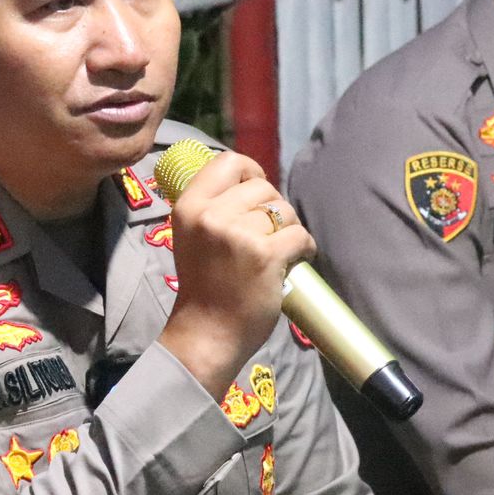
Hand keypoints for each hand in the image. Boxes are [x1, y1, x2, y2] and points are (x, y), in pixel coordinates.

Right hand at [157, 151, 315, 399]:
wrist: (207, 333)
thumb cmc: (203, 286)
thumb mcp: (192, 236)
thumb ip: (213, 207)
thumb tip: (251, 180)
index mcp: (189, 207)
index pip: (228, 162)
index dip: (251, 171)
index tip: (257, 192)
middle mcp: (210, 216)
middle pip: (262, 187)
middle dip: (273, 208)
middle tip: (268, 234)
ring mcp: (238, 235)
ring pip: (284, 211)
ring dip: (288, 229)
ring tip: (278, 251)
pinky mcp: (265, 256)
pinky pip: (299, 235)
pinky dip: (304, 247)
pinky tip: (294, 261)